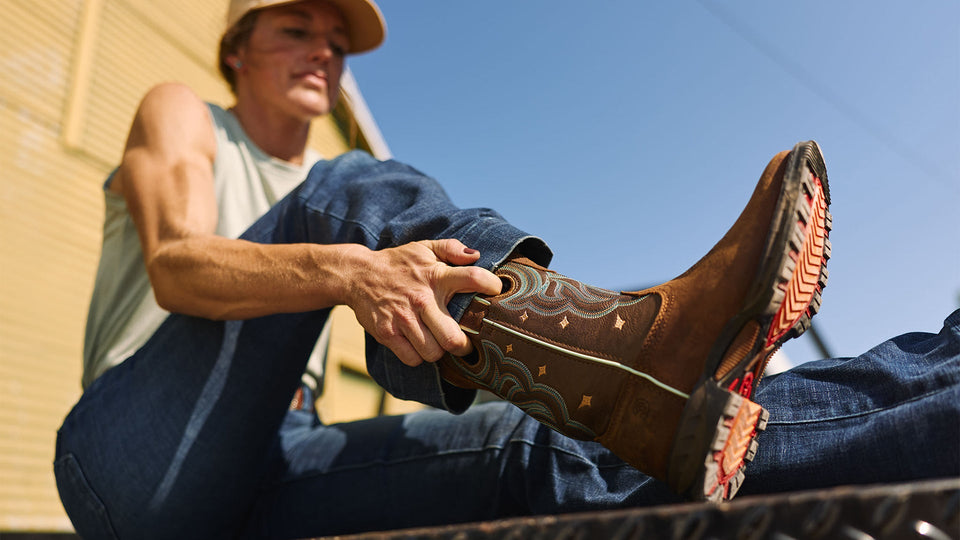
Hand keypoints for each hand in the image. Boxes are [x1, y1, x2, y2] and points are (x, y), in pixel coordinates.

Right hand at [345, 239, 502, 366]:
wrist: (357, 275)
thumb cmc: (398, 263)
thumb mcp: (424, 248)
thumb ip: (452, 248)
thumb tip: (476, 255)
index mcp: (436, 275)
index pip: (473, 278)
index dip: (490, 286)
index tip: (495, 294)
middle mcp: (421, 298)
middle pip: (452, 338)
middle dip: (464, 346)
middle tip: (465, 344)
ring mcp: (403, 318)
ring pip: (433, 352)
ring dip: (439, 351)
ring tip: (438, 342)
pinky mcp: (387, 333)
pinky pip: (412, 359)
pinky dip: (418, 356)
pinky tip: (418, 345)